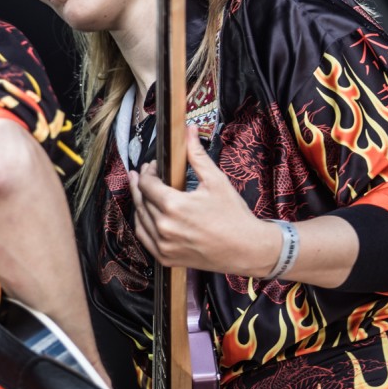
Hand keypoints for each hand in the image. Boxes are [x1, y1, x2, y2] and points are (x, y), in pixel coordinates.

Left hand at [127, 125, 278, 275]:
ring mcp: (163, 245)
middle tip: (142, 174)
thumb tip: (188, 130)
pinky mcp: (165, 258)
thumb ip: (196, 155)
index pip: (146, 184)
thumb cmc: (234, 215)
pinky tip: (146, 213)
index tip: (153, 166)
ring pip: (140, 218)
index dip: (147, 172)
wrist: (248, 249)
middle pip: (141, 200)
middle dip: (140, 184)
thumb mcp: (216, 180)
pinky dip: (142, 223)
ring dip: (140, 203)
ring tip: (142, 191)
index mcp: (174, 206)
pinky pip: (143, 238)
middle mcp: (164, 227)